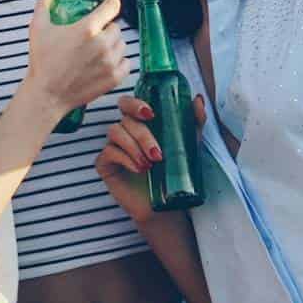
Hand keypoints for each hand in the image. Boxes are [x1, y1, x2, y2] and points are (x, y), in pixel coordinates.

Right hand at [24, 0, 126, 115]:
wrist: (47, 94)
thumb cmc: (42, 61)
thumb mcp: (38, 28)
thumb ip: (45, 4)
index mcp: (87, 29)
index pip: (112, 6)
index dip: (111, 3)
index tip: (109, 5)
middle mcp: (102, 44)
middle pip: (116, 27)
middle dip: (106, 29)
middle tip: (94, 36)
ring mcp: (110, 61)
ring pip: (122, 44)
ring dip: (113, 45)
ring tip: (98, 51)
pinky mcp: (115, 77)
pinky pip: (126, 62)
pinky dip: (119, 62)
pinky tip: (105, 63)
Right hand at [95, 94, 207, 221]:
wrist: (166, 203)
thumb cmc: (174, 171)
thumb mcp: (189, 144)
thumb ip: (194, 122)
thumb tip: (198, 100)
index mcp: (140, 123)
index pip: (128, 103)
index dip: (135, 104)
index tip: (151, 114)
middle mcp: (125, 132)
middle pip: (125, 120)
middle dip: (143, 135)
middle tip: (157, 152)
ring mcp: (113, 146)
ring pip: (115, 133)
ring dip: (135, 147)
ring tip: (151, 163)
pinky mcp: (105, 164)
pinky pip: (108, 153)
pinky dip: (126, 159)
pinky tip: (140, 169)